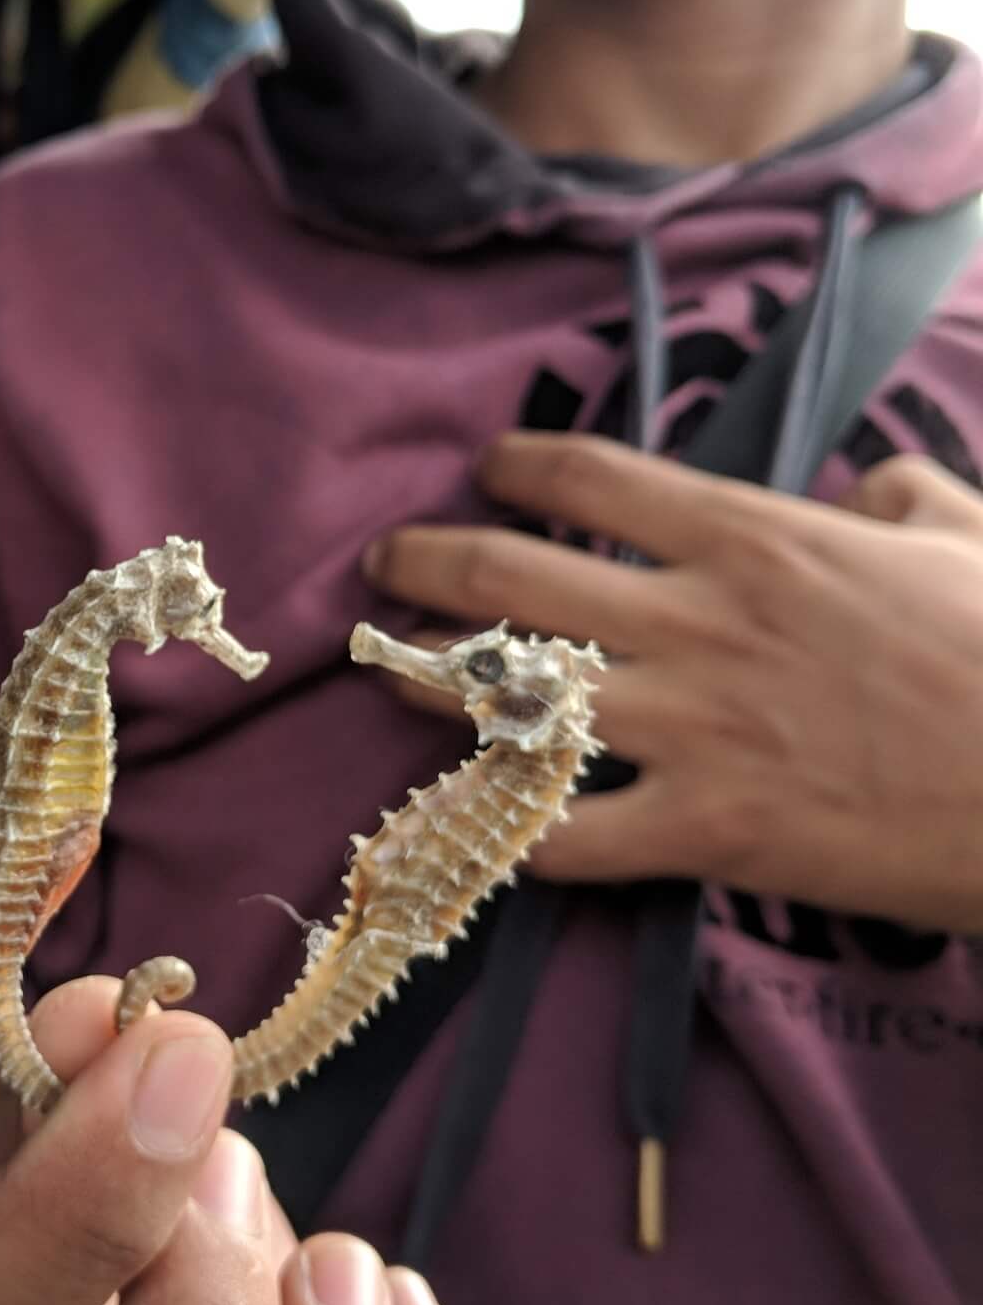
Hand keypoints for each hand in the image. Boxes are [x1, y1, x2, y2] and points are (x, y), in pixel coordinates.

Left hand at [365, 432, 982, 932]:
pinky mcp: (708, 830)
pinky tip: (480, 831)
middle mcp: (698, 623)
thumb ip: (902, 498)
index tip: (483, 470)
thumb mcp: (966, 537)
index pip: (591, 478)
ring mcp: (693, 729)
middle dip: (426, 564)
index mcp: (756, 537)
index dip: (516, 467)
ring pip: (511, 701)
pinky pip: (570, 836)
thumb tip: (873, 490)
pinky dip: (516, 836)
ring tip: (391, 675)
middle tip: (381, 567)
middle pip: (512, 578)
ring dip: (433, 686)